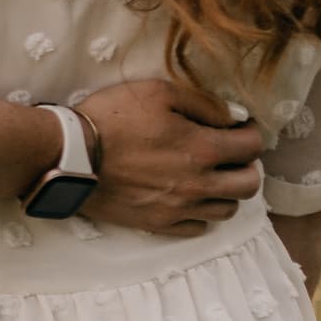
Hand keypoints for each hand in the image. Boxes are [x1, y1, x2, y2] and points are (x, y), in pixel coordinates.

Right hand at [71, 79, 263, 235]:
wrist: (69, 155)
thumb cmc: (111, 117)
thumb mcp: (157, 92)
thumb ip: (203, 103)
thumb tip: (236, 117)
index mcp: (202, 149)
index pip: (252, 147)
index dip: (252, 133)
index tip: (240, 127)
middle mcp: (199, 184)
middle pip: (249, 185)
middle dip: (247, 166)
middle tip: (230, 154)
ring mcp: (179, 209)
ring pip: (227, 210)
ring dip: (225, 191)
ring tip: (209, 176)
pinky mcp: (158, 224)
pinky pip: (197, 228)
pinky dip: (200, 213)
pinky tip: (186, 197)